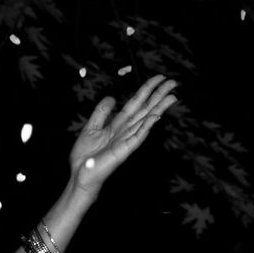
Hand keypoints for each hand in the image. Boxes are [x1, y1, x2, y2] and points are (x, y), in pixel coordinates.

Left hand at [69, 74, 178, 193]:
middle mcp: (126, 130)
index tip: (159, 78)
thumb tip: (112, 97)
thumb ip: (101, 112)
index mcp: (118, 124)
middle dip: (159, 95)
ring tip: (172, 96)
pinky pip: (139, 136)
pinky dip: (147, 125)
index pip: (136, 103)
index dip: (147, 90)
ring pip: (147, 120)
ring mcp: (127, 140)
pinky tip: (157, 115)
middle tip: (173, 82)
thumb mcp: (91, 127)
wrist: (80, 174)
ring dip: (159, 108)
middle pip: (145, 109)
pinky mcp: (124, 151)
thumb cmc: (85, 155)